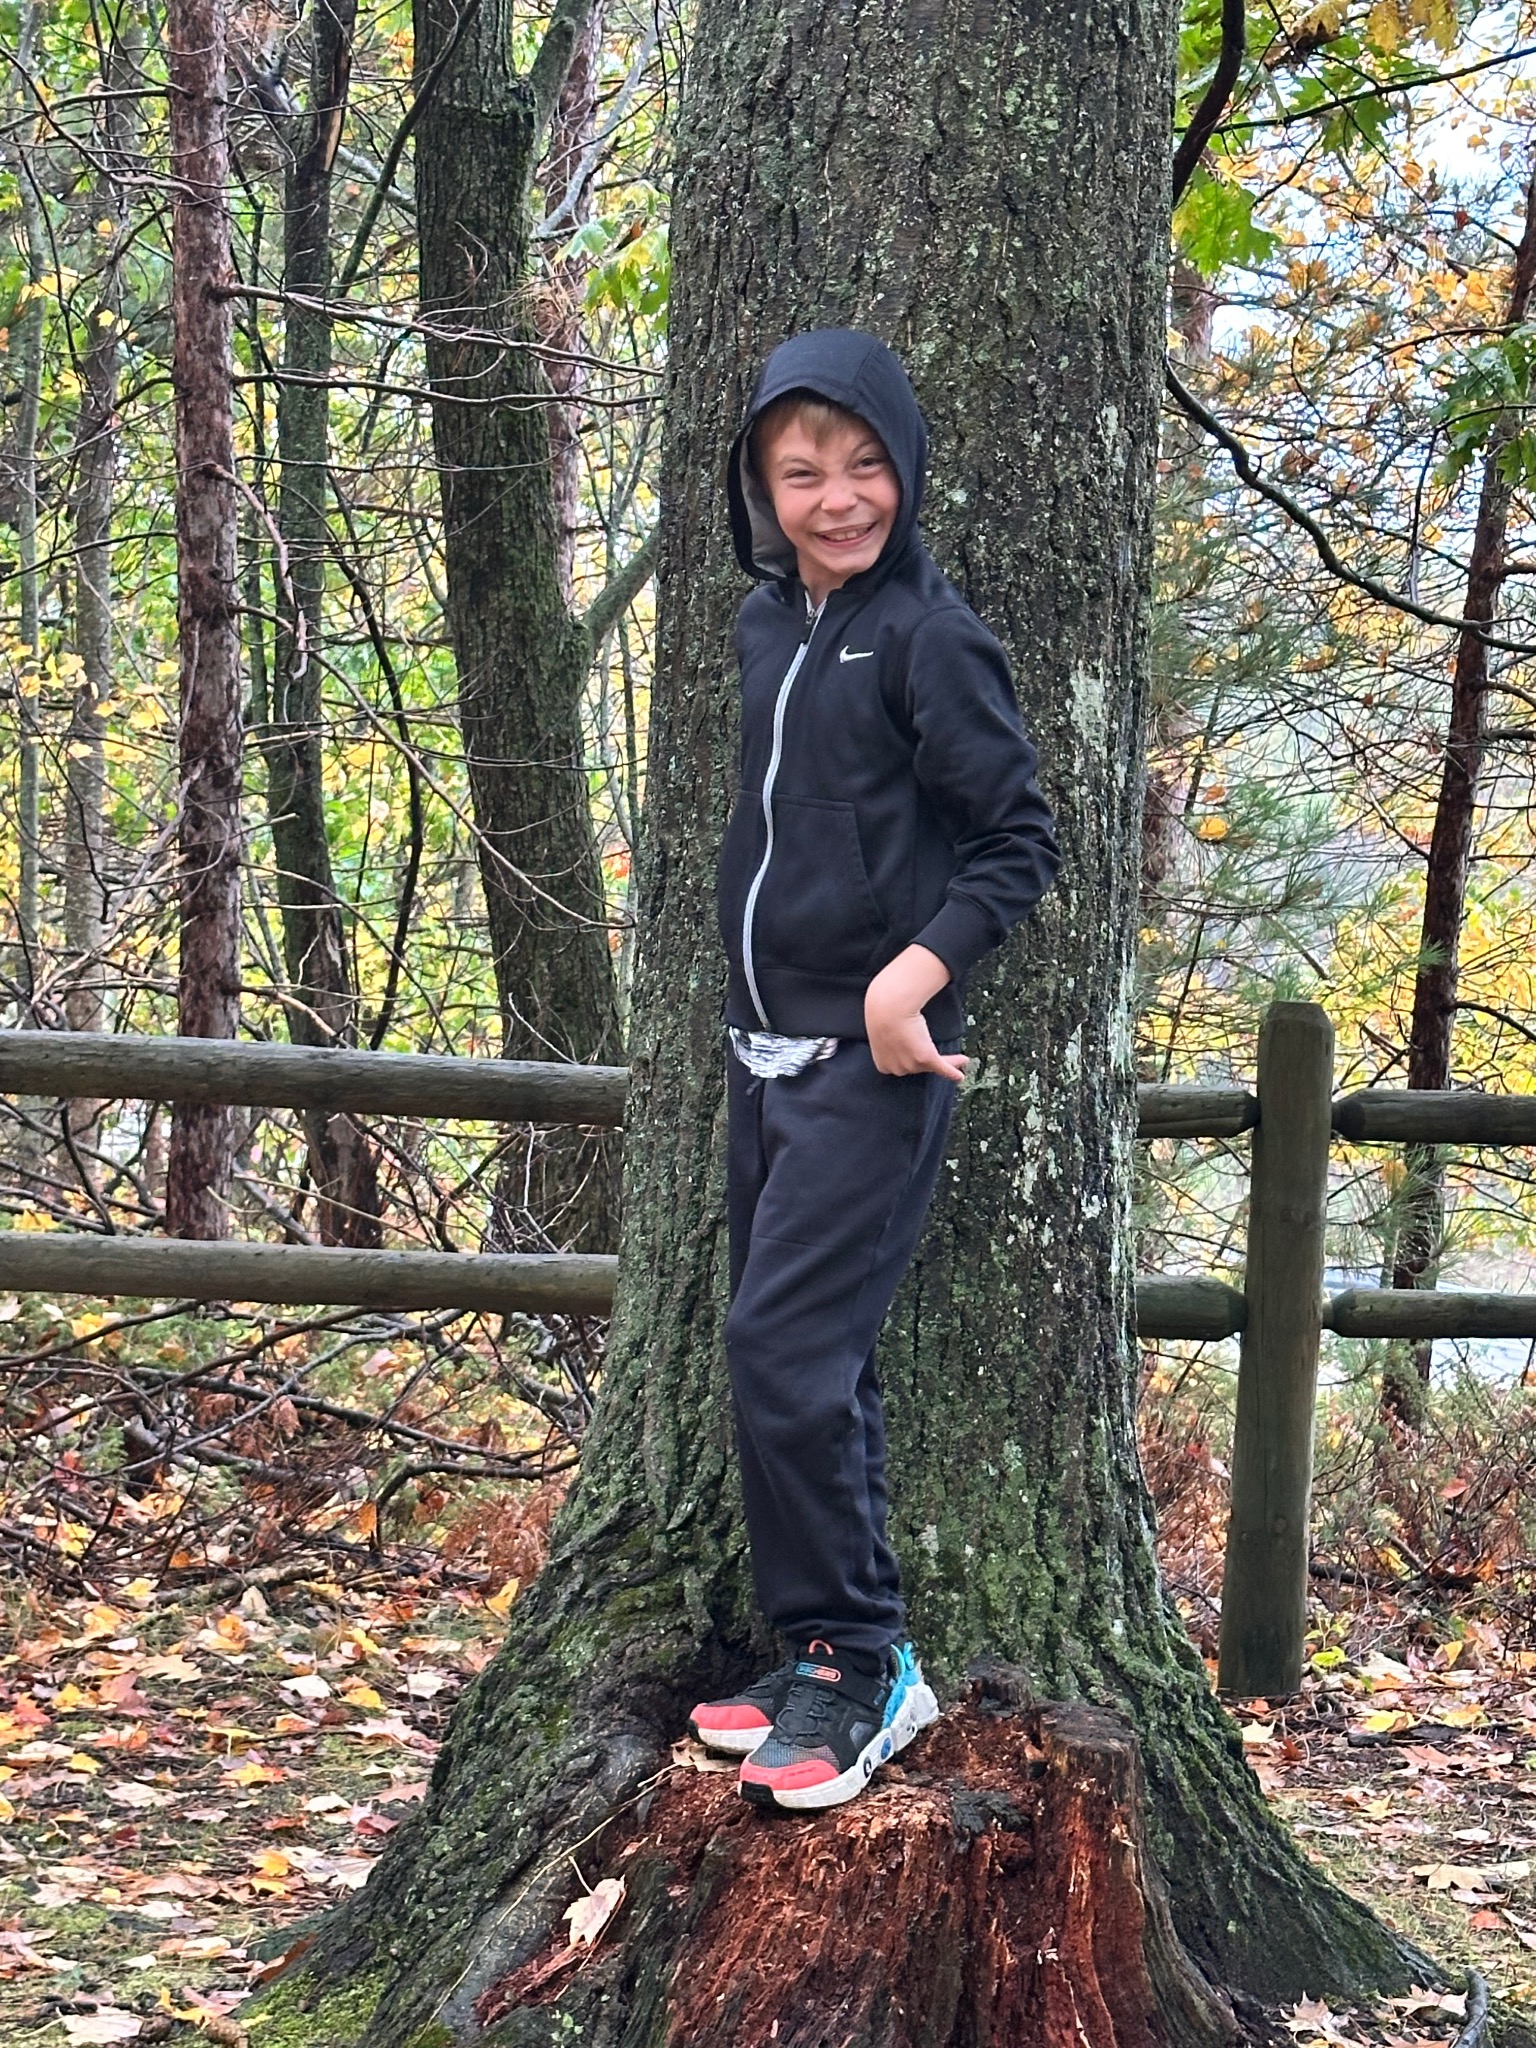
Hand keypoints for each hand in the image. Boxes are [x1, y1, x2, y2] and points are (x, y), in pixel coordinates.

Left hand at [864, 945, 969, 1081]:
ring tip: (962, 1060)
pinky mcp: (925, 1057)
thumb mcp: (883, 1030)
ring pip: (933, 1066)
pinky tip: (960, 1076)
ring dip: (949, 1062)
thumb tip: (898, 1033)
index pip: (902, 1066)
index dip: (912, 1059)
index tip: (919, 1054)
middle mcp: (897, 1068)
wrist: (888, 1007)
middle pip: (919, 1067)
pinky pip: (942, 1068)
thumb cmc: (883, 1012)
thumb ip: (890, 1038)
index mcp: (883, 1063)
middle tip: (941, 1054)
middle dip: (930, 1060)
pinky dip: (952, 1072)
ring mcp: (911, 1064)